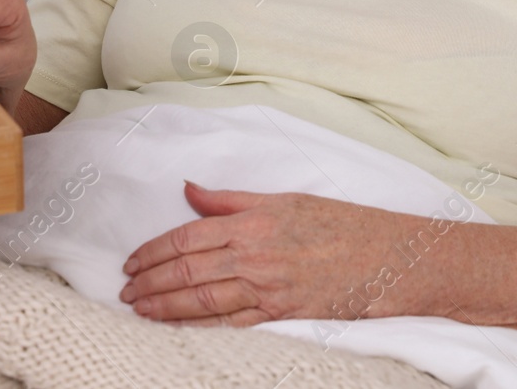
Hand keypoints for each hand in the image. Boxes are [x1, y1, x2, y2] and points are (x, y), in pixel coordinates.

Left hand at [120, 184, 402, 325]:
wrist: (390, 256)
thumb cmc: (340, 223)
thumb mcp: (284, 199)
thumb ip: (229, 199)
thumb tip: (188, 189)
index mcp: (252, 222)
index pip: (187, 237)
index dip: (153, 251)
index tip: (131, 261)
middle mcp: (255, 255)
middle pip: (187, 271)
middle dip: (150, 282)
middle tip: (125, 291)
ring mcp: (269, 288)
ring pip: (203, 300)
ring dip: (165, 307)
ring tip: (140, 310)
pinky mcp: (283, 314)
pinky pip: (232, 324)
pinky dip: (200, 327)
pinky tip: (178, 328)